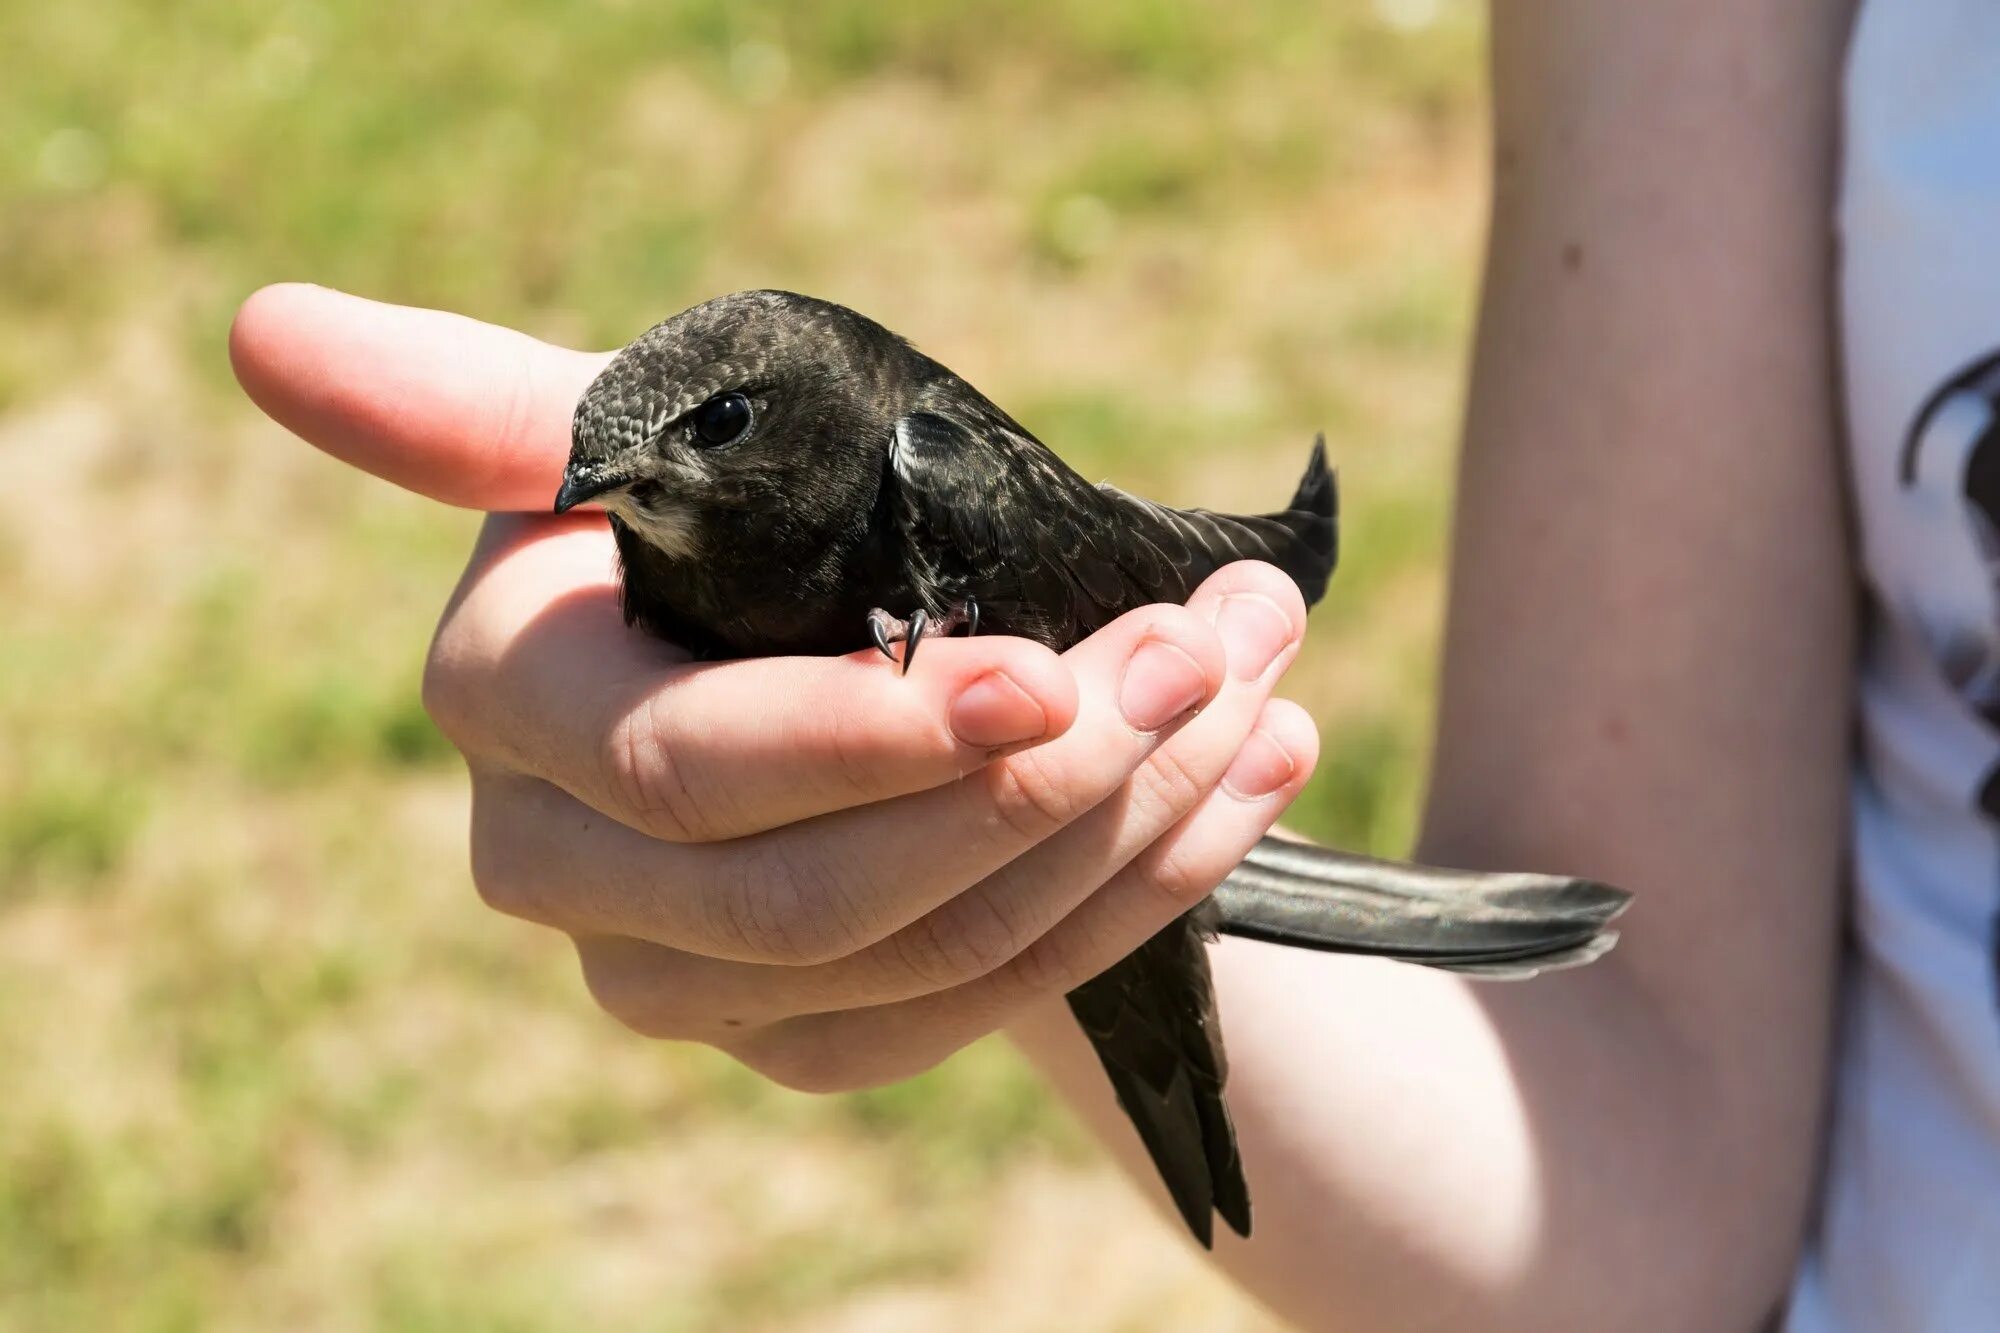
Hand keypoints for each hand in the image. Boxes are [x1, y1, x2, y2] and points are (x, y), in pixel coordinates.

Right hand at [230, 284, 1320, 1091]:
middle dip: (1053, 774)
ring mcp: (673, 981)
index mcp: (510, 698)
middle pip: (821, 887)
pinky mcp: (790, 1043)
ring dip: (1125, 825)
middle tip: (1222, 646)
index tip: (1055, 674)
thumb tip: (260, 326)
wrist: (805, 646)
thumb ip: (482, 404)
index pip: (690, 763)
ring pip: (916, 957)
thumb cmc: (720, 513)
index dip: (869, 736)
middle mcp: (558, 866)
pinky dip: (1127, 897)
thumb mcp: (634, 436)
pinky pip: (966, 1007)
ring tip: (1263, 690)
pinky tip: (1241, 792)